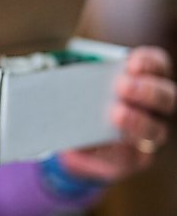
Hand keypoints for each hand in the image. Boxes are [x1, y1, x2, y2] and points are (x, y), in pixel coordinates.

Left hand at [60, 47, 175, 181]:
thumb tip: (55, 70)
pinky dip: (119, 149)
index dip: (148, 62)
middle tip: (122, 86)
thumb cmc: (79, 103)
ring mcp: (147, 135)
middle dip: (147, 91)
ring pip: (156, 130)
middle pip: (165, 97)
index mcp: (143, 80)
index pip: (157, 66)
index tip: (130, 62)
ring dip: (138, 121)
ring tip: (116, 114)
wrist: (76, 141)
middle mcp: (153, 107)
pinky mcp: (134, 158)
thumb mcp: (78, 86)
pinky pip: (131, 156)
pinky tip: (106, 143)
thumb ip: (76, 79)